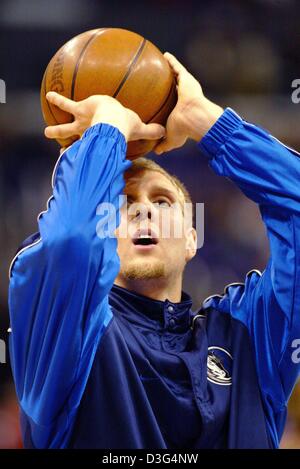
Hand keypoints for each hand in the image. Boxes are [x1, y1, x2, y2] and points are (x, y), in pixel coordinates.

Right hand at [44, 92, 164, 142]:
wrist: (113, 119)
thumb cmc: (126, 125)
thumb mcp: (139, 128)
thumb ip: (150, 131)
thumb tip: (165, 133)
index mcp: (101, 139)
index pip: (98, 147)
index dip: (95, 154)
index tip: (92, 160)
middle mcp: (90, 134)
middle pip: (80, 143)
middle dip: (73, 148)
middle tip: (65, 153)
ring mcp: (82, 123)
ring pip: (66, 127)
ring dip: (56, 130)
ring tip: (46, 132)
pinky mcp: (80, 110)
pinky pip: (67, 104)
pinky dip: (58, 99)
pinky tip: (49, 95)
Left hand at [154, 53, 222, 154]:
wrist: (194, 119)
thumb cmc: (185, 130)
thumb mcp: (171, 139)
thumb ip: (164, 144)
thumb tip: (157, 151)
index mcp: (178, 109)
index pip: (170, 102)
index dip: (164, 99)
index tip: (155, 96)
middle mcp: (182, 97)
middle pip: (172, 87)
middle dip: (166, 82)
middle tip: (155, 77)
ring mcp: (185, 87)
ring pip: (175, 76)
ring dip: (169, 68)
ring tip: (159, 62)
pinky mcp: (187, 79)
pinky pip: (177, 67)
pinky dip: (172, 61)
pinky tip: (164, 55)